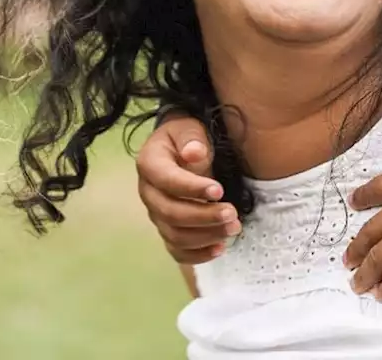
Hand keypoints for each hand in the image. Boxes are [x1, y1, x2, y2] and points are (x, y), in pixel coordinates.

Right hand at [136, 114, 239, 263]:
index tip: (219, 190)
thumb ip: (192, 138)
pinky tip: (220, 248)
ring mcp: (156, 214)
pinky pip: (177, 250)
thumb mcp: (189, 128)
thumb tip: (194, 153)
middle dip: (203, 217)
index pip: (166, 180)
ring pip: (175, 235)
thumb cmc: (187, 137)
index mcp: (149, 164)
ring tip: (233, 228)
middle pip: (170, 213)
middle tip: (233, 214)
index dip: (192, 188)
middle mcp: (148, 192)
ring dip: (205, 236)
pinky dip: (198, 254)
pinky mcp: (167, 229)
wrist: (181, 148)